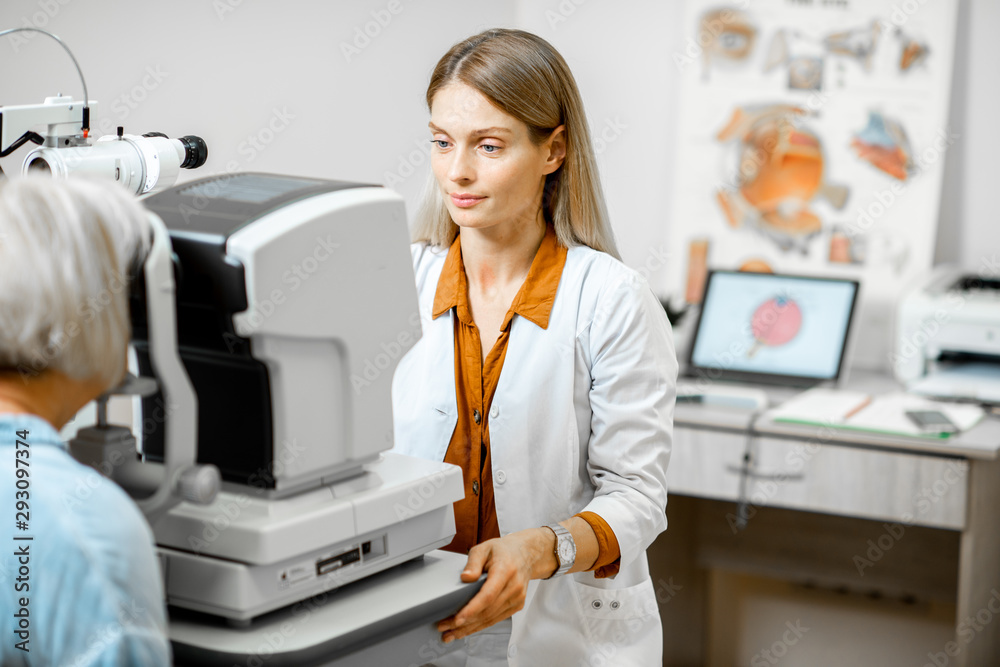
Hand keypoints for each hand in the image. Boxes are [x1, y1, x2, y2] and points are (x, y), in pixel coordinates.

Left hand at [437, 528, 556, 642]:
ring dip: (470, 628)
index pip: (488, 595)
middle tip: (445, 626)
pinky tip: (467, 629)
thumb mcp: (484, 548)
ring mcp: (517, 598)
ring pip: (491, 619)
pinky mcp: (516, 605)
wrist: (525, 554)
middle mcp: (514, 586)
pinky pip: (496, 619)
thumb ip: (473, 562)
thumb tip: (465, 578)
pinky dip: (480, 626)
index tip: (457, 619)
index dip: (472, 609)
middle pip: (487, 610)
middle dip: (464, 622)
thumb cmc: (504, 551)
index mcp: (506, 570)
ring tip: (451, 633)